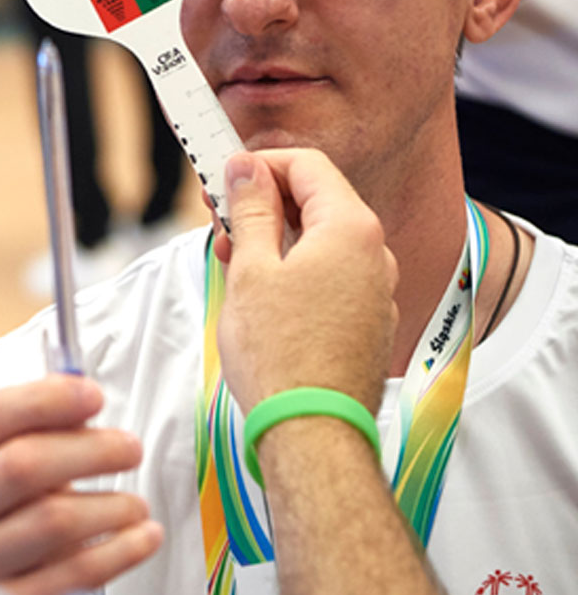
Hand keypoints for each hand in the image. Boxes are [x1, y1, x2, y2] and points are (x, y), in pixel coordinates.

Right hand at [0, 375, 161, 594]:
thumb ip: (25, 432)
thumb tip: (79, 391)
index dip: (45, 400)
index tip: (94, 395)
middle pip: (20, 465)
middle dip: (89, 449)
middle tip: (130, 448)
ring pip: (52, 520)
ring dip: (110, 505)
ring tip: (136, 504)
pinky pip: (73, 575)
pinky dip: (118, 551)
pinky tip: (141, 538)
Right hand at [213, 149, 396, 413]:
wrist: (312, 431)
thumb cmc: (280, 353)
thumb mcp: (250, 269)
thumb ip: (250, 209)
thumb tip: (246, 167)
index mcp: (351, 229)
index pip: (307, 165)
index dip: (260, 164)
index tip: (222, 177)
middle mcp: (375, 254)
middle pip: (316, 201)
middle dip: (263, 204)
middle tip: (218, 221)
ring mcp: (376, 290)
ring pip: (321, 241)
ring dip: (275, 239)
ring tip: (233, 262)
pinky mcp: (368, 322)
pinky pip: (332, 276)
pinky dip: (296, 271)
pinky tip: (262, 296)